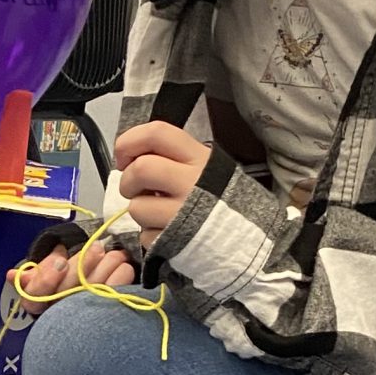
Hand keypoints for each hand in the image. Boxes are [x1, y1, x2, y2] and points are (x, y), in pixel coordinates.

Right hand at [17, 237, 135, 315]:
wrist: (90, 291)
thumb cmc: (64, 279)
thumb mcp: (46, 273)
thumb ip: (35, 273)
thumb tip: (13, 276)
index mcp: (41, 303)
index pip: (35, 298)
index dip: (46, 280)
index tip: (60, 262)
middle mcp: (60, 314)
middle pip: (68, 294)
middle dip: (82, 267)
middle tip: (96, 249)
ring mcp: (85, 318)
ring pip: (94, 292)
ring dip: (107, 267)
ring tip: (115, 253)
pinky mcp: (108, 316)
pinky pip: (116, 296)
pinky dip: (122, 278)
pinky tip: (124, 266)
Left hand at [112, 120, 212, 241]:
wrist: (250, 240)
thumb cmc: (222, 200)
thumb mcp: (207, 168)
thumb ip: (174, 158)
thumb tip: (132, 160)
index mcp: (199, 158)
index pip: (157, 133)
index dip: (129, 142)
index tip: (125, 158)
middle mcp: (192, 182)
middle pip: (141, 169)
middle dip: (127, 181)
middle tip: (136, 190)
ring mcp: (183, 214)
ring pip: (136, 207)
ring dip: (139, 211)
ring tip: (157, 214)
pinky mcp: (175, 241)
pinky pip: (145, 235)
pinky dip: (150, 235)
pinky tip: (167, 232)